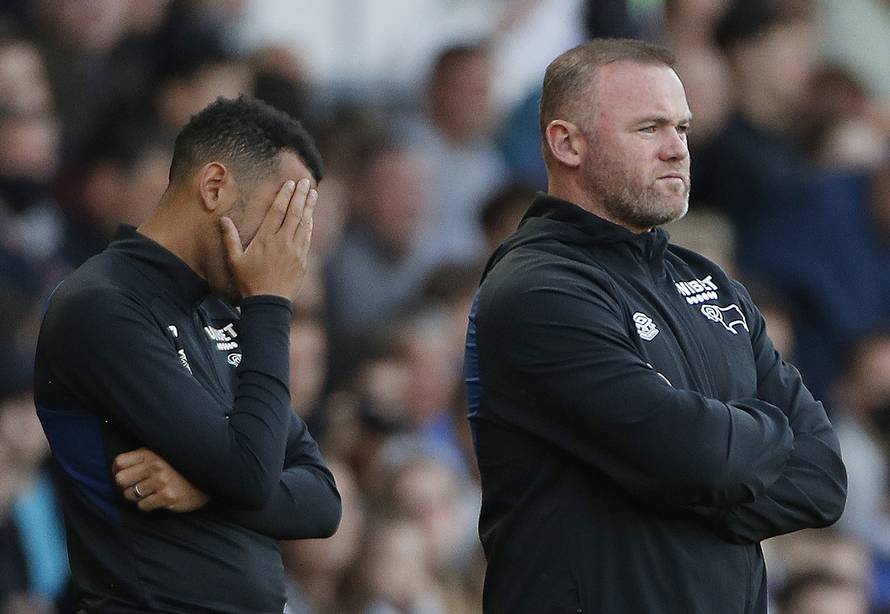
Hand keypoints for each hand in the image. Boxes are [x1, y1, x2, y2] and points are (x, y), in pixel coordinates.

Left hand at [113, 448, 208, 512]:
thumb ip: (142, 458)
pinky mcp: (167, 496)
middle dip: (125, 486)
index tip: (125, 476)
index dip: (117, 471)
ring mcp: (161, 481)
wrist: (206, 478)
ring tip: (150, 493)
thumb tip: (117, 470)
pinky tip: (158, 499)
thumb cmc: (179, 468)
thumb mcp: (161, 455)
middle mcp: (154, 466)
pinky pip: (143, 506)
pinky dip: (148, 505)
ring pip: (130, 495)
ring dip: (138, 497)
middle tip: (136, 487)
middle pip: (120, 480)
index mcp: (150, 453)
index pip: (119, 462)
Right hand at [220, 177, 317, 300]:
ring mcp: (295, 251)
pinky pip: (308, 238)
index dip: (284, 195)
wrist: (269, 303)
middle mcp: (282, 242)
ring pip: (304, 223)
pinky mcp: (303, 260)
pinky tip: (311, 216)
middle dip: (300, 195)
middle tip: (305, 181)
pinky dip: (310, 225)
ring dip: (309, 207)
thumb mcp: (234, 260)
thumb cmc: (249, 282)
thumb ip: (229, 238)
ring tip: (313, 192)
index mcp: (265, 239)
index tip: (290, 183)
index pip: (277, 211)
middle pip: (294, 213)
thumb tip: (223, 219)